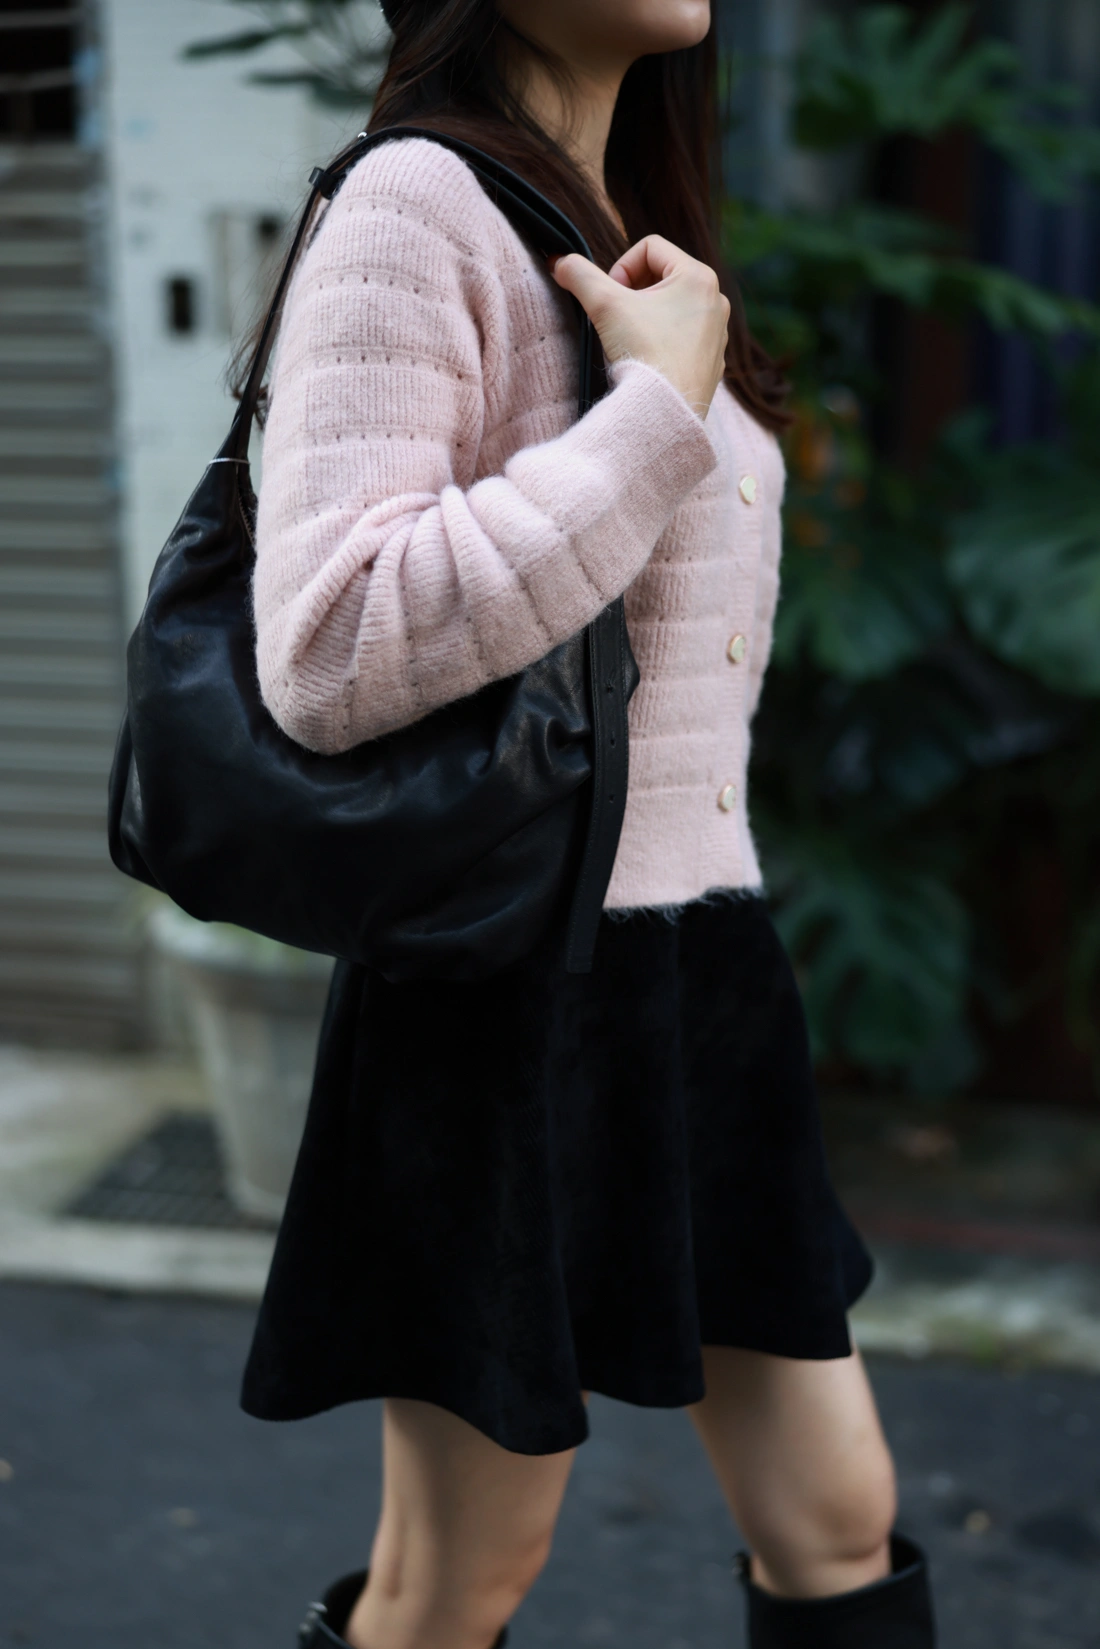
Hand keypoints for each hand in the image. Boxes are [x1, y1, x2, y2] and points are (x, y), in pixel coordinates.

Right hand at [551, 235, 729, 416]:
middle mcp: (715, 300)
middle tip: (618, 318)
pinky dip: (662, 340)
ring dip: (647, 315)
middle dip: (634, 292)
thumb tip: (559, 262)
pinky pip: (683, 336)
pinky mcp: (712, 360)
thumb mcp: (604, 305)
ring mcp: (717, 332)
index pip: (650, 247)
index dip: (621, 267)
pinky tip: (649, 359)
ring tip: (632, 340)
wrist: (666, 411)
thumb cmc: (643, 353)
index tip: (612, 297)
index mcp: (698, 276)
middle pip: (663, 275)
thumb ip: (579, 275)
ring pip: (673, 307)